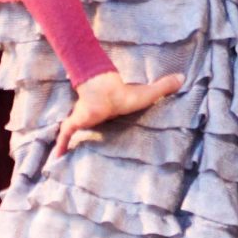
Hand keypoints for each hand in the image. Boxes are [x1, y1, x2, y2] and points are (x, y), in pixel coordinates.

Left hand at [56, 70, 184, 155]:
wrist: (106, 90)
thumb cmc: (125, 93)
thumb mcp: (148, 94)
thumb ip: (163, 87)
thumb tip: (183, 77)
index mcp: (106, 113)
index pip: (103, 122)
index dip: (101, 126)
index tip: (101, 135)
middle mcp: (92, 118)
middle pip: (85, 129)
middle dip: (81, 139)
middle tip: (78, 155)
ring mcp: (81, 120)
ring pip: (71, 134)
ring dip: (66, 144)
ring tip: (60, 160)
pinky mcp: (74, 122)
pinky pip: (64, 136)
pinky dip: (59, 146)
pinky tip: (54, 160)